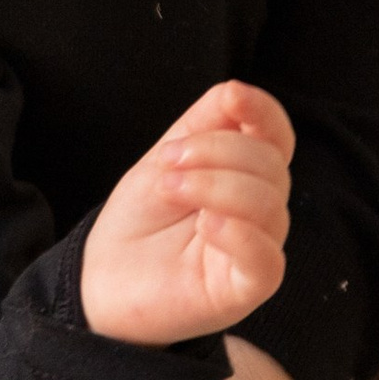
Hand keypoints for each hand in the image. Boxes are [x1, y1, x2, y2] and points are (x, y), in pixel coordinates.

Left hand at [80, 82, 293, 346]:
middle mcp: (260, 212)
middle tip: (166, 163)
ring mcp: (256, 250)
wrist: (101, 277)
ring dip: (214, 185)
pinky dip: (240, 235)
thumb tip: (237, 90)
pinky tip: (206, 225)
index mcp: (246, 176)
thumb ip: (205, 123)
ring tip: (168, 187)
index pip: (277, 138)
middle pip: (271, 166)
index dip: (263, 113)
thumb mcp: (167, 159)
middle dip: (216, 151)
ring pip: (269, 206)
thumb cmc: (139, 219)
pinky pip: (266, 260)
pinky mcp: (244, 289)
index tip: (233, 97)